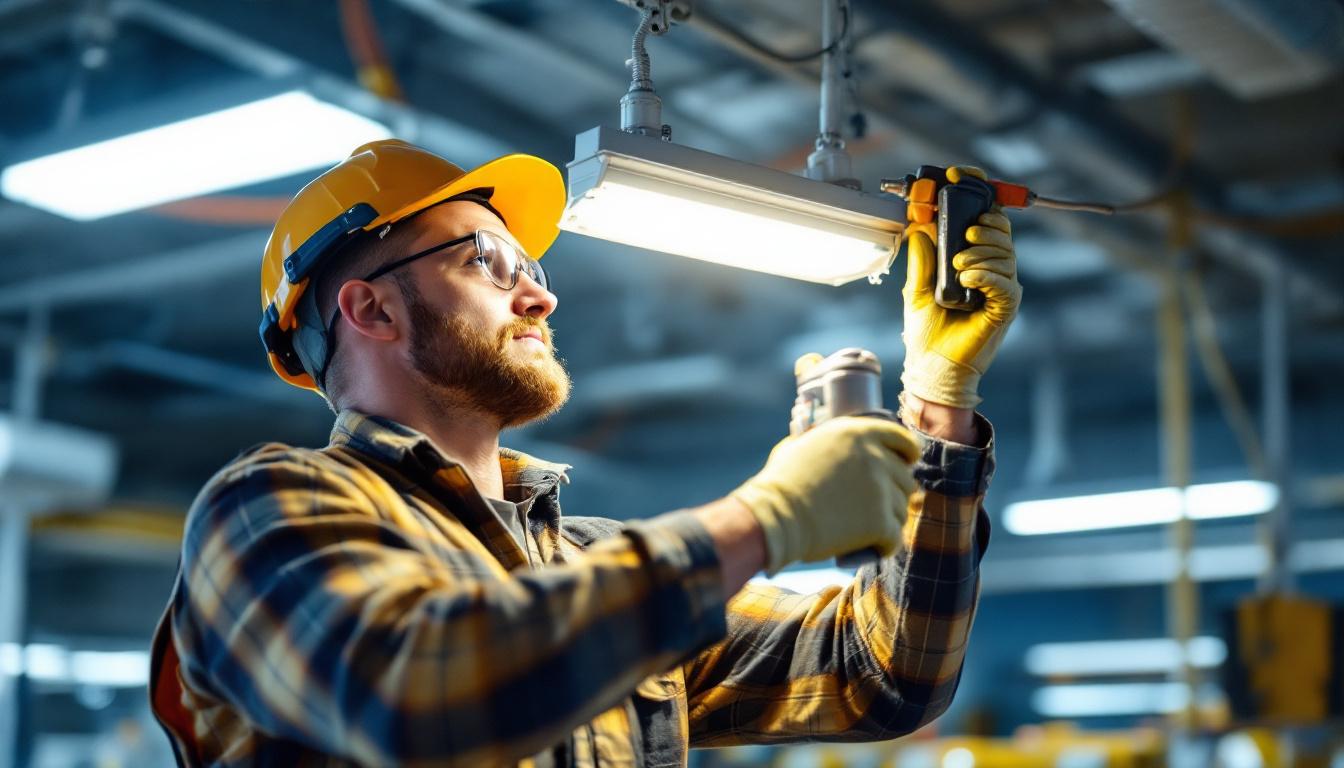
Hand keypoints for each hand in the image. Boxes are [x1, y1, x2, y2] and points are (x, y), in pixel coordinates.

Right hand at [729, 417, 919, 574]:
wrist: (774, 517)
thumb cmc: (779, 484)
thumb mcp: (800, 446)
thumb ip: (823, 442)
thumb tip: (822, 441)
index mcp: (857, 432)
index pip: (902, 439)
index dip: (908, 454)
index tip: (906, 465)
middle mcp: (874, 456)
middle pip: (905, 479)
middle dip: (894, 494)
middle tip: (874, 508)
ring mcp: (880, 490)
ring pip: (901, 510)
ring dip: (888, 520)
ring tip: (865, 530)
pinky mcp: (880, 522)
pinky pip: (895, 537)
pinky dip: (886, 545)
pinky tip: (876, 548)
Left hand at [901, 166, 1020, 408]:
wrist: (932, 366)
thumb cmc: (926, 332)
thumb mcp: (915, 287)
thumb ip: (921, 257)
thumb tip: (919, 224)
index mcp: (972, 259)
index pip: (982, 218)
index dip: (976, 192)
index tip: (958, 175)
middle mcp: (991, 269)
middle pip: (1000, 230)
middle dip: (983, 224)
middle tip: (964, 233)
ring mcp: (1001, 287)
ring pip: (1004, 252)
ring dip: (980, 254)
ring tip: (958, 267)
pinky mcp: (1005, 306)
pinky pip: (1004, 281)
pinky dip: (985, 274)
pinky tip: (968, 279)